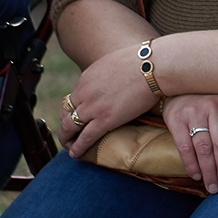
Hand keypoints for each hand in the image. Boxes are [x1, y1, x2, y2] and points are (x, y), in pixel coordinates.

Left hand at [59, 43, 161, 160]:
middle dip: (64, 125)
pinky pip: (85, 137)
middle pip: (65, 113)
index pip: (72, 98)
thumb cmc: (143, 63)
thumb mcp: (114, 63)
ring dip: (67, 138)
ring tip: (69, 146)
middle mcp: (84, 93)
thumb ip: (106, 76)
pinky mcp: (105, 120)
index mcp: (86, 78)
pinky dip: (78, 147)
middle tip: (67, 134)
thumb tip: (111, 81)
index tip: (74, 117)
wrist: (153, 67)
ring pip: (70, 126)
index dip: (71, 110)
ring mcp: (93, 107)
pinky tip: (76, 154)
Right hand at [161, 92, 217, 193]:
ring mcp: (195, 113)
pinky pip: (184, 146)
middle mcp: (216, 108)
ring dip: (209, 170)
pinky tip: (197, 176)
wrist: (181, 90)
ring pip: (204, 147)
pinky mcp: (177, 119)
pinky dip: (191, 164)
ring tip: (213, 187)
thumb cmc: (216, 103)